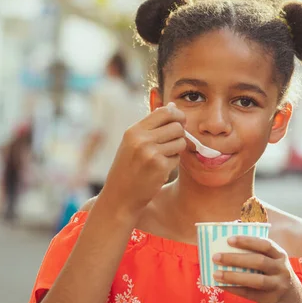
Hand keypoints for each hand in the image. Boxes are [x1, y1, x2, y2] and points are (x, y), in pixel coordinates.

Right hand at [98, 102, 185, 222]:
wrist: (120, 196)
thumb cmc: (128, 168)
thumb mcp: (133, 143)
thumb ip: (152, 125)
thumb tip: (172, 106)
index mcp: (134, 130)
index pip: (165, 112)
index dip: (177, 115)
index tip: (180, 122)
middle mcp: (141, 139)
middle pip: (177, 126)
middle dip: (179, 134)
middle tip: (172, 144)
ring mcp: (151, 153)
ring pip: (180, 142)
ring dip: (177, 150)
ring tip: (163, 157)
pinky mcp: (160, 167)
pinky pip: (177, 158)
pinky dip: (173, 163)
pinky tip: (160, 169)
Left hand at [212, 236, 301, 302]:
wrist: (293, 302)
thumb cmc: (276, 276)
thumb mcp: (274, 262)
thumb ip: (258, 253)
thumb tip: (229, 243)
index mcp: (280, 255)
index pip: (265, 244)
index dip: (247, 241)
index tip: (229, 239)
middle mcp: (281, 269)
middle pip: (258, 261)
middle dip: (235, 258)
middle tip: (216, 257)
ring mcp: (278, 285)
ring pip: (255, 280)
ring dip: (233, 276)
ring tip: (216, 273)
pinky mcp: (271, 299)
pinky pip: (250, 294)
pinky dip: (235, 289)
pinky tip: (222, 286)